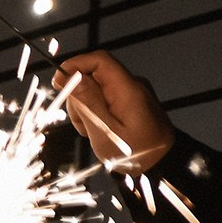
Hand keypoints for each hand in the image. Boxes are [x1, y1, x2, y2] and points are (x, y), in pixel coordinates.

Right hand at [56, 49, 174, 169]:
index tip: (58, 83)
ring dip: (85, 106)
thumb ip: (88, 102)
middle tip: (80, 122)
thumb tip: (70, 77)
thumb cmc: (134, 151)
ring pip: (96, 88)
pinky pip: (105, 97)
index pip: (99, 60)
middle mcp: (131, 84)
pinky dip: (95, 110)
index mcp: (127, 89)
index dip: (75, 65)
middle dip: (78, 95)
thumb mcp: (105, 131)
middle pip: (94, 75)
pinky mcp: (130, 100)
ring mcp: (131, 92)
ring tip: (91, 130)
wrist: (163, 162)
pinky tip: (99, 128)